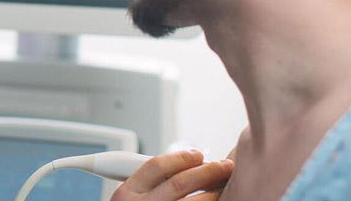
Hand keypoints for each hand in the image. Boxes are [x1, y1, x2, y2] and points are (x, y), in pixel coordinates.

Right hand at [110, 150, 233, 200]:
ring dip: (214, 194)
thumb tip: (185, 167)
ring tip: (223, 188)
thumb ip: (149, 184)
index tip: (197, 155)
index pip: (157, 166)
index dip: (182, 158)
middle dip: (208, 171)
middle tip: (225, 166)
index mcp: (126, 195)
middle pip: (180, 182)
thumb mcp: (130, 199)